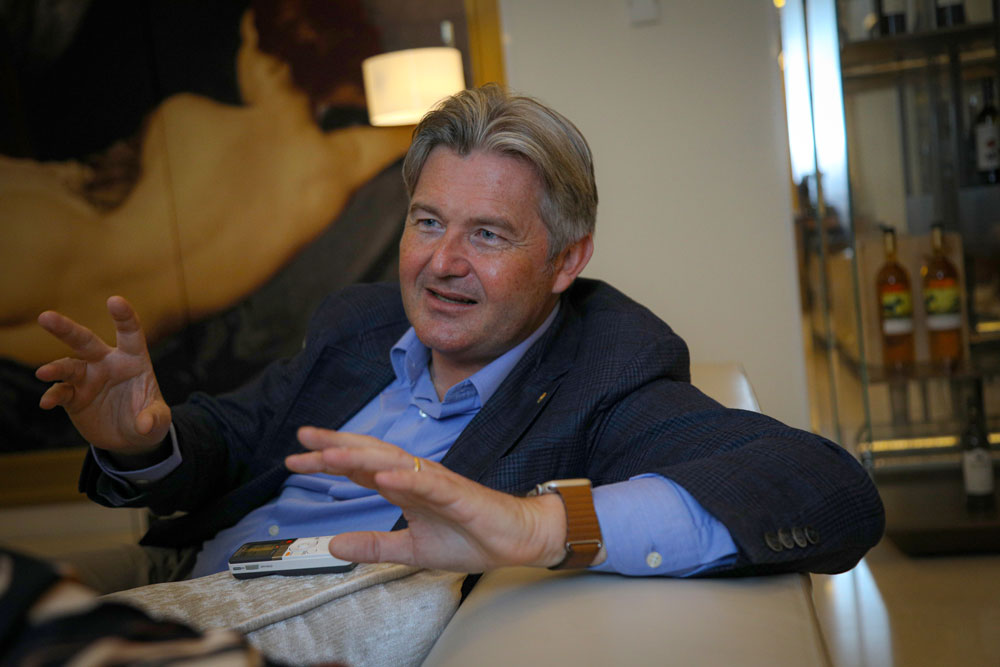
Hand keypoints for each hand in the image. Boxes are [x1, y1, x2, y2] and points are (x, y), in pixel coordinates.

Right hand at [35, 296, 169, 457]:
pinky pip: (61, 392)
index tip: (114, 301)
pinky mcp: (73, 396)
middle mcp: (106, 363)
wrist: (130, 437)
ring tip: (43, 373)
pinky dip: (53, 396)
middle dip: (66, 329)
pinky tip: (47, 403)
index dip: (124, 317)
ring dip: (55, 368)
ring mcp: (87, 378)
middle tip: (45, 317)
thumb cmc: (149, 418)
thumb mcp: (159, 420)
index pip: (130, 333)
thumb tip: (144, 425)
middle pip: (85, 341)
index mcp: (132, 359)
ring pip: (68, 365)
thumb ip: (154, 419)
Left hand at [286, 427, 569, 571]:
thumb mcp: (411, 549)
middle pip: (370, 454)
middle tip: (303, 439)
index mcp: (405, 486)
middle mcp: (416, 477)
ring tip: (330, 455)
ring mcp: (437, 482)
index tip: (297, 459)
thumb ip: (374, 545)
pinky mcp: (458, 493)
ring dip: (361, 457)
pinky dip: (405, 479)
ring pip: (394, 463)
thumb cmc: (471, 536)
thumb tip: (333, 545)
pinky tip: (383, 478)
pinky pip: (428, 484)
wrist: (517, 539)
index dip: (328, 461)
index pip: (360, 468)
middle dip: (336, 445)